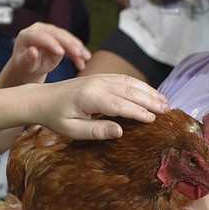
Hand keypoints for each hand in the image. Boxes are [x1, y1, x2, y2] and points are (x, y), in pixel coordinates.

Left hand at [2, 23, 91, 85]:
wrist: (29, 67)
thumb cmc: (24, 67)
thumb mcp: (23, 65)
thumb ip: (27, 59)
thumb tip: (32, 51)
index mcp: (27, 35)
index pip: (41, 36)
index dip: (51, 43)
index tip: (60, 53)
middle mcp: (39, 29)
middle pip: (56, 34)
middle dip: (69, 44)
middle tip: (78, 54)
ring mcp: (49, 32)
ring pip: (66, 37)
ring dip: (77, 47)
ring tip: (86, 58)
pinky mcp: (58, 37)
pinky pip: (70, 43)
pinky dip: (78, 51)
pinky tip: (85, 59)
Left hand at [36, 73, 169, 139]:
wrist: (41, 99)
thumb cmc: (55, 117)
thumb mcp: (72, 130)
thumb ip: (96, 131)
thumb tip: (120, 132)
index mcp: (89, 97)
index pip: (119, 104)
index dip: (138, 112)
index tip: (153, 120)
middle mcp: (96, 84)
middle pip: (129, 90)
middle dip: (150, 100)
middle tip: (167, 111)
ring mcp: (99, 78)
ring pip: (129, 82)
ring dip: (148, 91)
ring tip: (164, 102)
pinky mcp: (100, 78)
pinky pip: (123, 79)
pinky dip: (139, 86)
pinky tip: (150, 93)